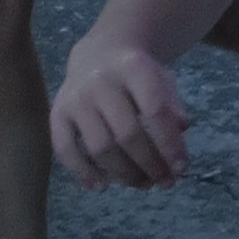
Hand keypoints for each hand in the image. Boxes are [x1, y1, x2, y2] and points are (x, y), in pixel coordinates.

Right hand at [49, 30, 193, 188]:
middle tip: (164, 182)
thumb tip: (181, 131)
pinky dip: (82, 172)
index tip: (181, 169)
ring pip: (99, 148)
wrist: (98, 52)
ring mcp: (76, 97)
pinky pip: (65, 149)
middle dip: (149, 164)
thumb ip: (172, 105)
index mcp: (133, 67)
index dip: (170, 144)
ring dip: (123, 174)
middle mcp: (100, 81)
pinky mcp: (57, 112)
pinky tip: (101, 186)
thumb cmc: (136, 74)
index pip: (155, 110)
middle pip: (127, 134)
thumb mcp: (161, 79)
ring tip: (142, 184)